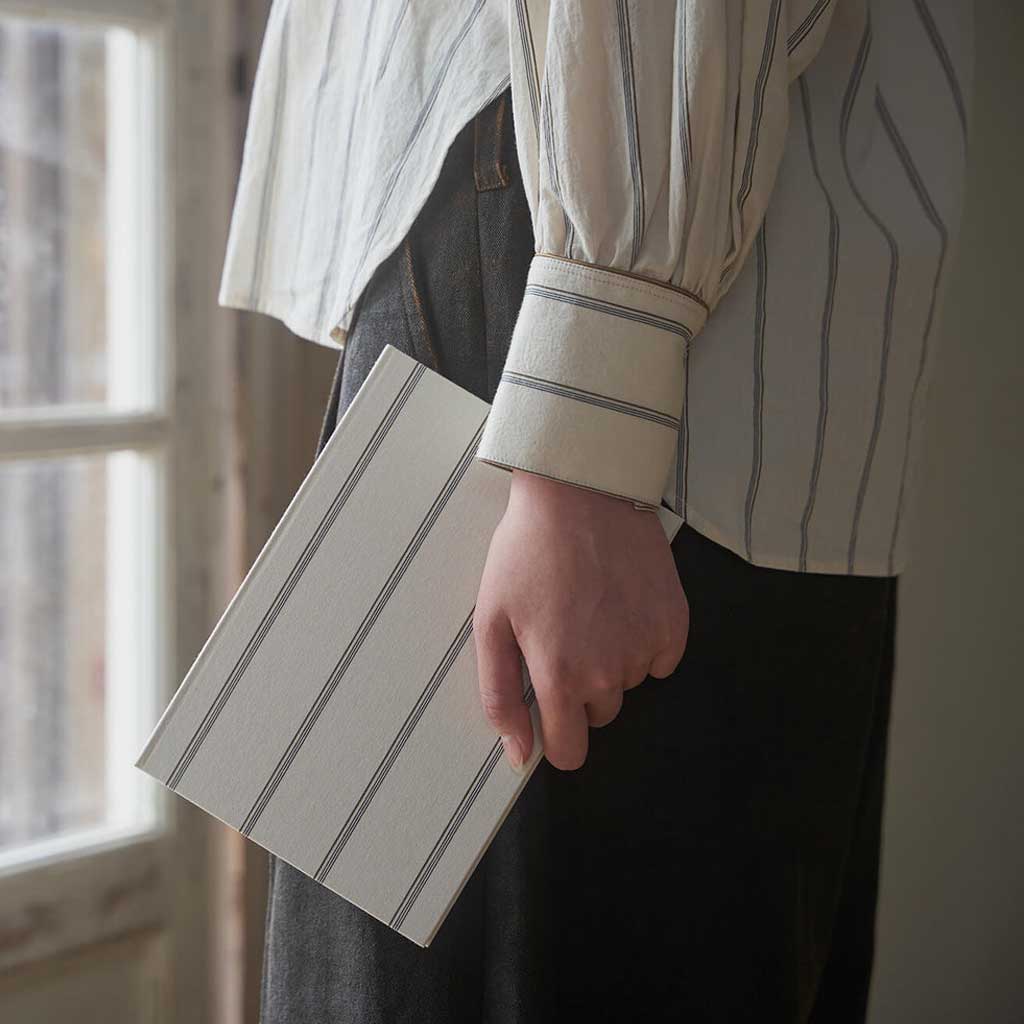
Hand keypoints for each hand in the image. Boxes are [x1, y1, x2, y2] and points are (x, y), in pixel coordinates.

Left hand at [474, 470, 688, 770]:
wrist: (580, 492)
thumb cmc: (526, 552)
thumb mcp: (491, 621)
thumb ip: (500, 696)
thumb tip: (519, 755)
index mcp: (560, 677)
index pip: (570, 752)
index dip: (557, 737)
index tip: (550, 708)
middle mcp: (609, 673)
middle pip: (599, 714)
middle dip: (580, 687)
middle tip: (563, 631)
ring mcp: (646, 647)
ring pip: (628, 683)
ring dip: (611, 659)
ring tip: (589, 606)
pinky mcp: (675, 623)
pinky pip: (660, 658)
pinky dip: (643, 639)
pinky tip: (621, 602)